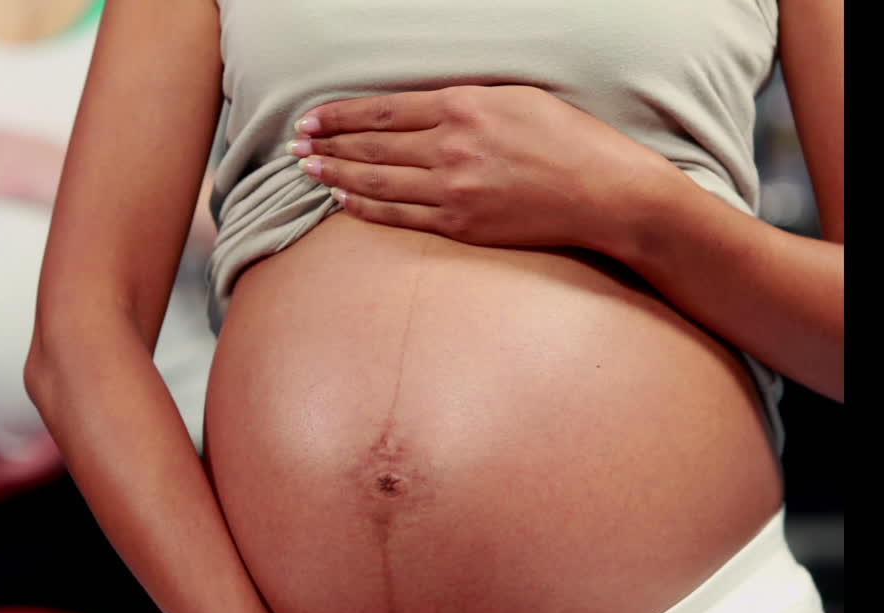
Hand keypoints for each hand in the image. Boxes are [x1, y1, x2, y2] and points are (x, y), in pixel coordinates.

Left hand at [287, 86, 669, 254]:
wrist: (605, 192)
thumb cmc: (568, 139)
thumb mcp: (516, 98)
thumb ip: (464, 102)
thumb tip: (418, 108)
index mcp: (464, 106)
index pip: (383, 111)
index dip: (341, 116)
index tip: (312, 118)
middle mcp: (452, 147)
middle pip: (372, 147)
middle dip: (328, 145)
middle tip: (296, 145)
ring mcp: (453, 189)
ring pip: (378, 182)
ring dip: (337, 176)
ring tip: (308, 171)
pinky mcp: (461, 224)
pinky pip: (400, 216)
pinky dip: (366, 208)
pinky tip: (343, 202)